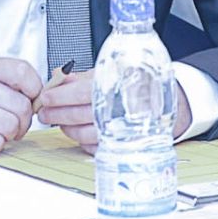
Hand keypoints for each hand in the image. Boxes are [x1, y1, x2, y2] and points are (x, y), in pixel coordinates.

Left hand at [34, 66, 187, 148]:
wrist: (172, 101)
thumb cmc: (140, 84)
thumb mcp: (112, 71)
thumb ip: (84, 77)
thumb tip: (59, 79)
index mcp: (118, 87)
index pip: (81, 93)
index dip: (60, 96)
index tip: (46, 97)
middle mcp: (120, 109)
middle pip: (79, 115)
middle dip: (57, 115)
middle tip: (45, 113)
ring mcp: (122, 129)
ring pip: (84, 134)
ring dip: (67, 129)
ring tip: (60, 122)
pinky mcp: (124, 144)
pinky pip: (96, 147)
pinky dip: (82, 141)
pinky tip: (78, 132)